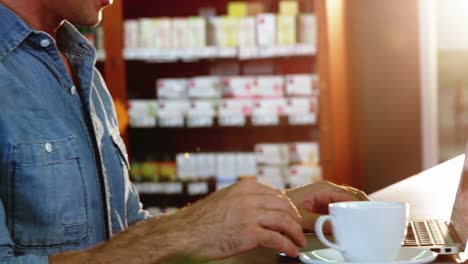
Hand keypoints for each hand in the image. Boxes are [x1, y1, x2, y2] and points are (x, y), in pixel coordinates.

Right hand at [164, 179, 305, 259]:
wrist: (185, 233)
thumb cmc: (201, 220)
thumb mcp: (225, 199)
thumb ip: (243, 199)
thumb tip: (262, 207)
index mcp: (244, 187)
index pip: (276, 193)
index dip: (288, 206)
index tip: (292, 215)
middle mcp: (249, 198)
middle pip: (284, 205)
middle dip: (295, 218)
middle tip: (298, 229)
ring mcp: (250, 215)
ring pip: (284, 221)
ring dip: (295, 233)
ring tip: (298, 241)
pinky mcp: (249, 234)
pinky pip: (277, 239)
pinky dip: (288, 246)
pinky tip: (291, 251)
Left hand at [285, 181, 368, 231]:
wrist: (275, 208)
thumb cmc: (285, 209)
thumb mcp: (301, 218)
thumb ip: (319, 222)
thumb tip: (337, 227)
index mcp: (323, 188)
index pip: (349, 194)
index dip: (361, 204)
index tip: (370, 213)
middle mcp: (328, 190)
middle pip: (353, 195)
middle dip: (364, 205)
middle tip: (375, 217)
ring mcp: (328, 196)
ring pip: (350, 200)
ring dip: (359, 208)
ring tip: (370, 220)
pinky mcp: (327, 204)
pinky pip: (344, 206)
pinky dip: (352, 212)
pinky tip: (357, 222)